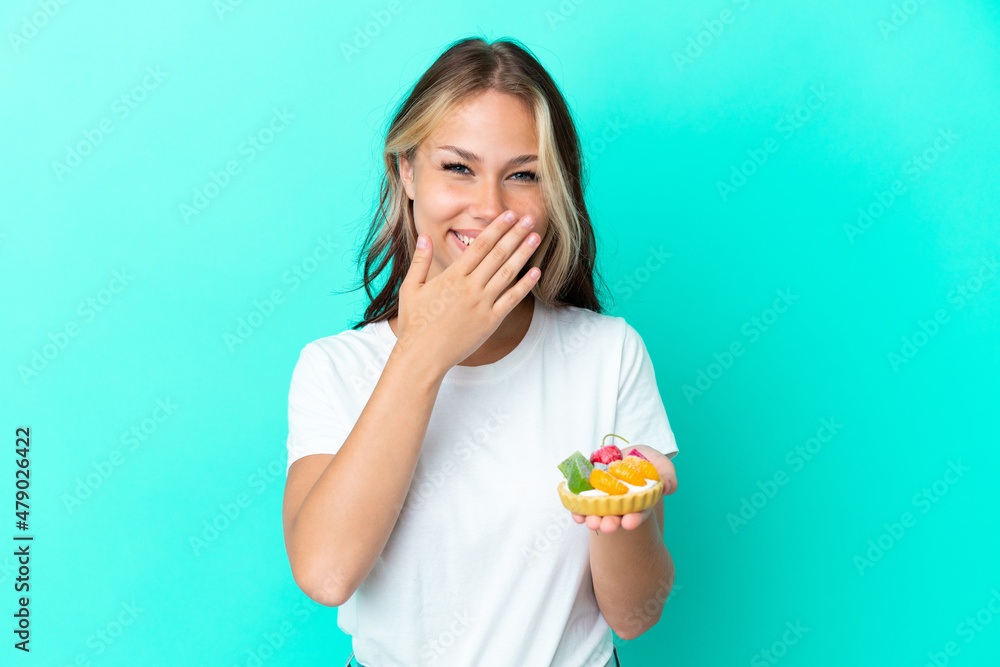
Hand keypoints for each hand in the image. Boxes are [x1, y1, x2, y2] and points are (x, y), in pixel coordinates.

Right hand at [395, 210, 541, 373]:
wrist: (422, 356)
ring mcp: (482, 304)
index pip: (479, 245)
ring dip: (524, 253)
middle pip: (498, 254)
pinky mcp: (490, 321)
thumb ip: (420, 261)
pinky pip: (512, 299)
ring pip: (508, 273)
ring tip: (535, 237)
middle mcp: (470, 287)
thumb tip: (424, 236)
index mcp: (452, 276)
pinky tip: (536, 272)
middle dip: (515, 234)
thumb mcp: (410, 289)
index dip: (496, 228)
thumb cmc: (415, 324)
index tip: (508, 215)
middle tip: (529, 218)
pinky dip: (525, 285)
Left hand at [570, 448, 676, 533]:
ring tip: (591, 522)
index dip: (634, 519)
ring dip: (593, 519)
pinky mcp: (589, 492)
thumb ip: (668, 477)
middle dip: (611, 523)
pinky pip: (581, 503)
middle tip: (607, 526)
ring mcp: (604, 500)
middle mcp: (620, 506)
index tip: (628, 523)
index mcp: (639, 503)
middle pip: (616, 518)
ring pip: (598, 513)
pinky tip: (577, 515)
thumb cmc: (647, 462)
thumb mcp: (661, 466)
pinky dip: (578, 510)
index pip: (638, 514)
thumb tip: (667, 486)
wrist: (626, 453)